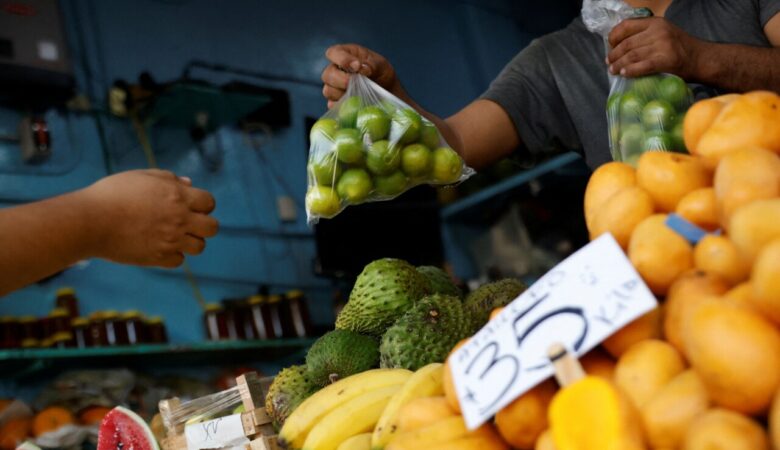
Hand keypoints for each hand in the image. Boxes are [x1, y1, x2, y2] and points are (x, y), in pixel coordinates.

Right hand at [81, 169, 217, 267]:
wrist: (89, 221)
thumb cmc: (112, 193)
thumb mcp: (141, 176)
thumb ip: (168, 179)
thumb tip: (189, 183)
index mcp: (178, 196)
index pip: (209, 202)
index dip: (202, 204)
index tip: (189, 205)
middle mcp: (179, 219)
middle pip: (212, 227)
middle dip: (203, 224)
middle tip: (187, 223)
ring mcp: (170, 240)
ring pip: (200, 247)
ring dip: (190, 241)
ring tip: (173, 236)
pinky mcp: (158, 258)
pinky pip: (178, 261)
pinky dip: (172, 255)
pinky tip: (159, 246)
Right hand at [321, 44, 400, 107]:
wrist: (386, 93)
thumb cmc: (381, 74)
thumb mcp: (381, 66)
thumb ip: (372, 65)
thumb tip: (363, 69)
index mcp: (345, 54)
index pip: (333, 53)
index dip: (341, 59)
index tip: (356, 66)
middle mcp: (336, 70)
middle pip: (327, 75)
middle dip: (340, 80)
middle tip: (355, 83)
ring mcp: (334, 87)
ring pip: (328, 91)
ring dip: (342, 94)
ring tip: (359, 95)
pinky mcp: (336, 102)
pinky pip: (333, 106)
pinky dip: (342, 106)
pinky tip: (355, 106)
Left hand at [607, 17, 702, 78]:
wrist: (702, 59)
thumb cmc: (680, 48)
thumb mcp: (664, 33)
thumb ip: (645, 34)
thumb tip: (620, 45)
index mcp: (655, 22)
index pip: (626, 26)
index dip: (614, 37)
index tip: (610, 46)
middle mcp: (658, 32)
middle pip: (627, 44)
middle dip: (614, 55)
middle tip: (609, 62)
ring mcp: (662, 45)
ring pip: (631, 55)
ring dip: (618, 65)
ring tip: (613, 70)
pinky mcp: (665, 60)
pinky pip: (641, 66)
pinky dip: (630, 71)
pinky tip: (624, 74)